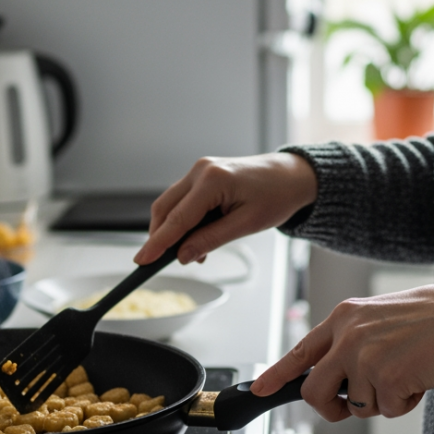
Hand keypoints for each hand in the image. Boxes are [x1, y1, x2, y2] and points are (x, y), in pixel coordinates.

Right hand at [133, 153, 317, 265]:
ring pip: (171, 205)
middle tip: (161, 263)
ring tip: (195, 253)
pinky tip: (199, 238)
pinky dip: (185, 221)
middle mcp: (200, 170)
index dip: (157, 243)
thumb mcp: (246, 224)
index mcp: (212, 180)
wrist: (292, 176)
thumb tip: (183, 255)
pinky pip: (184, 200)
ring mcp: (200, 170)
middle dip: (161, 237)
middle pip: (165, 208)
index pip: (177, 218)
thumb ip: (211, 239)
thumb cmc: (277, 195)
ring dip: (175, 230)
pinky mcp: (203, 175)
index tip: (141, 261)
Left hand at [252, 284, 433, 420]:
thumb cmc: (430, 318)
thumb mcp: (378, 318)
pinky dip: (405, 403)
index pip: (301, 351)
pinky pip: (387, 410)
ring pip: (356, 406)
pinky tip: (418, 378)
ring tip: (406, 372)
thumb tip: (332, 376)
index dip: (277, 375)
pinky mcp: (387, 377)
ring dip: (382, 400)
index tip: (260, 390)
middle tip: (349, 407)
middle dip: (331, 409)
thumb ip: (351, 340)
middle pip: (315, 392)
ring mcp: (365, 357)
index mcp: (344, 317)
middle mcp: (348, 335)